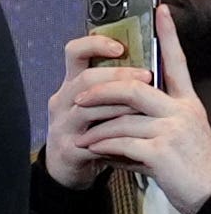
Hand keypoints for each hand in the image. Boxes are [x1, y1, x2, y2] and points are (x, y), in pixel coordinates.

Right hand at [44, 33, 151, 189]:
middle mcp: (63, 100)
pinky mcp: (69, 148)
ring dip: (120, 104)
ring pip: (89, 108)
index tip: (120, 46)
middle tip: (148, 75)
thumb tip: (150, 63)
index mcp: (71, 84)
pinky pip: (93, 138)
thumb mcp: (95, 104)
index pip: (74, 52)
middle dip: (118, 75)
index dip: (95, 44)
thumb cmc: (89, 131)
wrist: (66, 168)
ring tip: (146, 104)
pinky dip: (115, 134)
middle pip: (85, 78)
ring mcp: (63, 124)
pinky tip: (133, 133)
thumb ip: (113, 86)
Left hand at [76, 5, 210, 213]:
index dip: (169, 36)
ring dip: (96, 130)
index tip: (160, 10)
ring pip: (121, 117)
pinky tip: (97, 155)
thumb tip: (117, 113)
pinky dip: (103, 147)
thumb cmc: (189, 170)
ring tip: (84, 140)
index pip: (177, 63)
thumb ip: (153, 119)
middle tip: (77, 99)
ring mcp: (173, 130)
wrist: (210, 201)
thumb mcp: (178, 137)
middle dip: (100, 92)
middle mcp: (182, 112)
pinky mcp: (162, 151)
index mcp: (187, 104)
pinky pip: (120, 141)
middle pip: (133, 87)